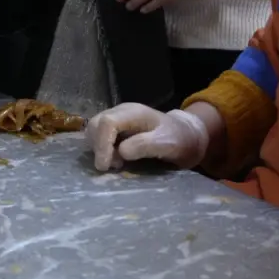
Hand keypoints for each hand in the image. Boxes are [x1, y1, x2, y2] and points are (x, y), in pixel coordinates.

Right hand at [86, 102, 209, 170]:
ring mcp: (117, 118)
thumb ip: (145, 145)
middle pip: (96, 124)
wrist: (185, 134)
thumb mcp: (167, 144)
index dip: (102, 144)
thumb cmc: (178, 139)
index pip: (107, 122)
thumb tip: (121, 152)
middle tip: (113, 166)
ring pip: (94, 130)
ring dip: (98, 148)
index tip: (105, 166)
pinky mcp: (115, 127)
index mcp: (133, 113)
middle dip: (98, 147)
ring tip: (116, 163)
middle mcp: (121, 112)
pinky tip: (115, 159)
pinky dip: (101, 149)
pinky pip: (99, 135)